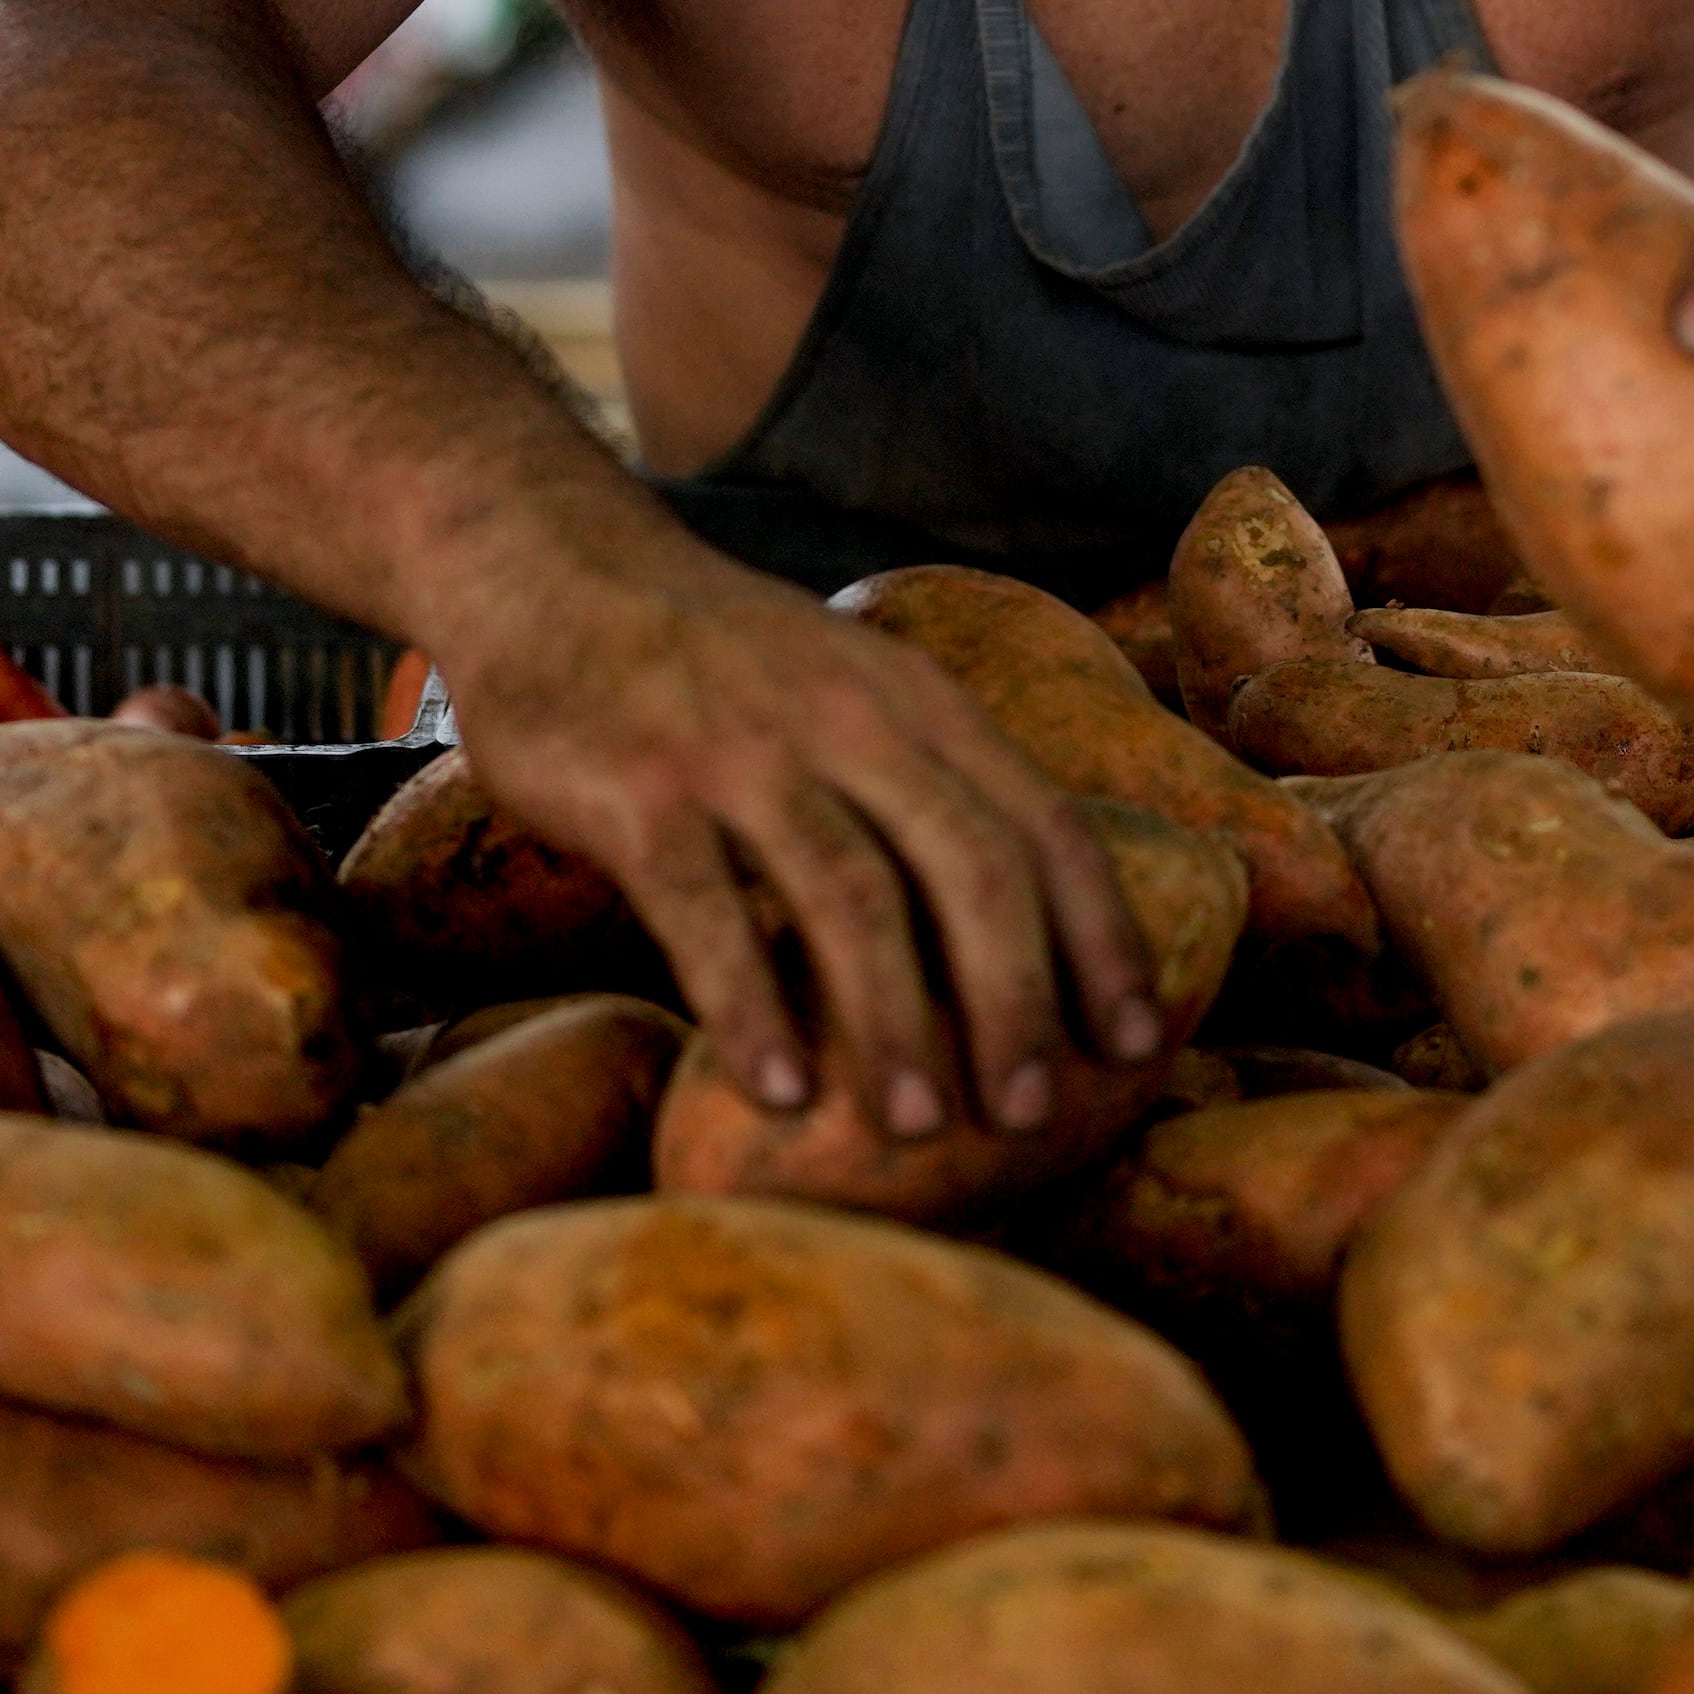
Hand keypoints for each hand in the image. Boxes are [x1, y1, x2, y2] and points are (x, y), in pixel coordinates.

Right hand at [425, 541, 1165, 1142]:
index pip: (1046, 825)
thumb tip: (1016, 941)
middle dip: (1016, 1001)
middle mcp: (848, 719)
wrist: (554, 566)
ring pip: (850, 897)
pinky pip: (706, 913)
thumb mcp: (850, 688)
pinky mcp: (638, 792)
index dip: (1101, 938)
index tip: (1139, 1045)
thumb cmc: (720, 664)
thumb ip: (925, 783)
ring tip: (922, 1127)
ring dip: (896, 1023)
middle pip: (970, 867)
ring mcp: (741, 752)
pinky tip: (782, 1092)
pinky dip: (751, 1009)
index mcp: (919, 701)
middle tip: (1033, 1115)